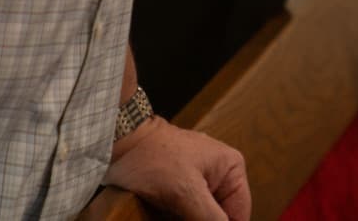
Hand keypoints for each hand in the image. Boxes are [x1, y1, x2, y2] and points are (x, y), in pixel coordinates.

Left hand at [104, 118, 250, 220]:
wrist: (118, 144)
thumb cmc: (152, 157)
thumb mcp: (186, 192)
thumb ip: (211, 219)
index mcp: (231, 168)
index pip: (239, 215)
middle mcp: (218, 175)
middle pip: (218, 217)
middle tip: (176, 215)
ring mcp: (198, 182)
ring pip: (199, 218)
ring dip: (184, 220)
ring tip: (165, 212)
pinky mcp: (179, 189)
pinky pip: (184, 215)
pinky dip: (174, 219)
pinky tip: (160, 214)